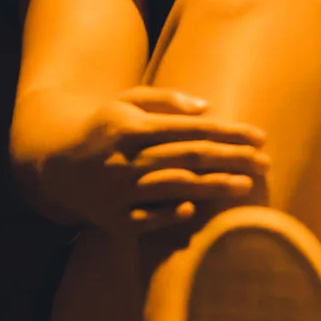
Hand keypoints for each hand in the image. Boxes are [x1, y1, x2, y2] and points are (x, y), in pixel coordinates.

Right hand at [37, 87, 270, 236]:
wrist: (56, 163)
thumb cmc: (105, 127)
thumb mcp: (128, 101)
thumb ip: (167, 100)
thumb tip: (207, 107)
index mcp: (135, 128)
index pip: (193, 129)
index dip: (229, 132)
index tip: (260, 137)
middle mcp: (128, 159)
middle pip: (190, 157)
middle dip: (232, 159)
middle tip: (265, 163)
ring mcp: (120, 190)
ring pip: (174, 187)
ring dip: (213, 187)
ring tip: (247, 186)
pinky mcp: (112, 217)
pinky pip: (144, 219)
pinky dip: (167, 214)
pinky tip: (193, 209)